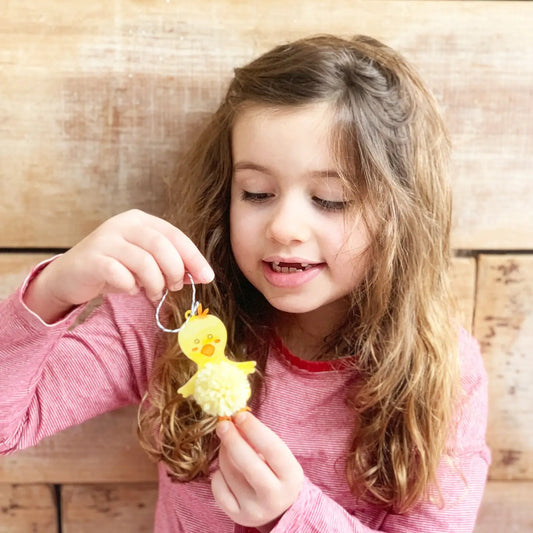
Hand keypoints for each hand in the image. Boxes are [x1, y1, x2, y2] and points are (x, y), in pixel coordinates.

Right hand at [24, 209, 213, 322]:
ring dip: (154, 283)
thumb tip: (201, 276)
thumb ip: (171, 264)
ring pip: (144, 262)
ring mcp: (106, 239)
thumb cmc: (115, 269)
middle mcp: (123, 224)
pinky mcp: (92, 259)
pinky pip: (121, 275)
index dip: (194, 257)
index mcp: (141, 220)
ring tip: (152, 292)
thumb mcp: (146, 263)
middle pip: (162, 246)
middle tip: (173, 287)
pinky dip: (131, 287)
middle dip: (174, 271)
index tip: (206, 277)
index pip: (175, 235)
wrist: (71, 276)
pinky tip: (130, 290)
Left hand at [212, 411, 303, 529]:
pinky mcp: (238, 517)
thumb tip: (235, 419)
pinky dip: (219, 474)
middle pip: (248, 464)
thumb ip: (260, 439)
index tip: (239, 415)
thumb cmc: (277, 471)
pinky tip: (227, 470)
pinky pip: (218, 488)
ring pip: (229, 473)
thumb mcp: (279, 456)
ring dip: (224, 453)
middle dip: (233, 440)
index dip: (254, 429)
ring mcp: (255, 510)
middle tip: (223, 424)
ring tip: (227, 444)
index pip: (272, 448)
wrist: (280, 508)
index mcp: (291, 476)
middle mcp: (274, 496)